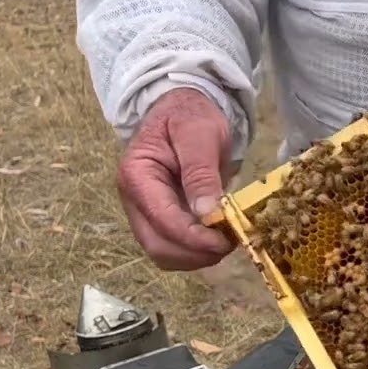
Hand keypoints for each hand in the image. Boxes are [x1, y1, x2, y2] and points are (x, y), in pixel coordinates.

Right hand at [116, 87, 236, 269]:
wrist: (185, 111)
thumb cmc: (191, 117)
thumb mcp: (200, 134)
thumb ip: (201, 173)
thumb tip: (207, 214)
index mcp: (137, 176)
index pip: (161, 220)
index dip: (194, 238)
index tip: (226, 240)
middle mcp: (135, 200)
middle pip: (158, 247)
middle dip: (196, 253)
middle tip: (232, 242)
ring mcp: (146, 213)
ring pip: (166, 254)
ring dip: (198, 257)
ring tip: (229, 239)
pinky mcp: (162, 220)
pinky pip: (176, 247)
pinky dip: (198, 251)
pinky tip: (220, 236)